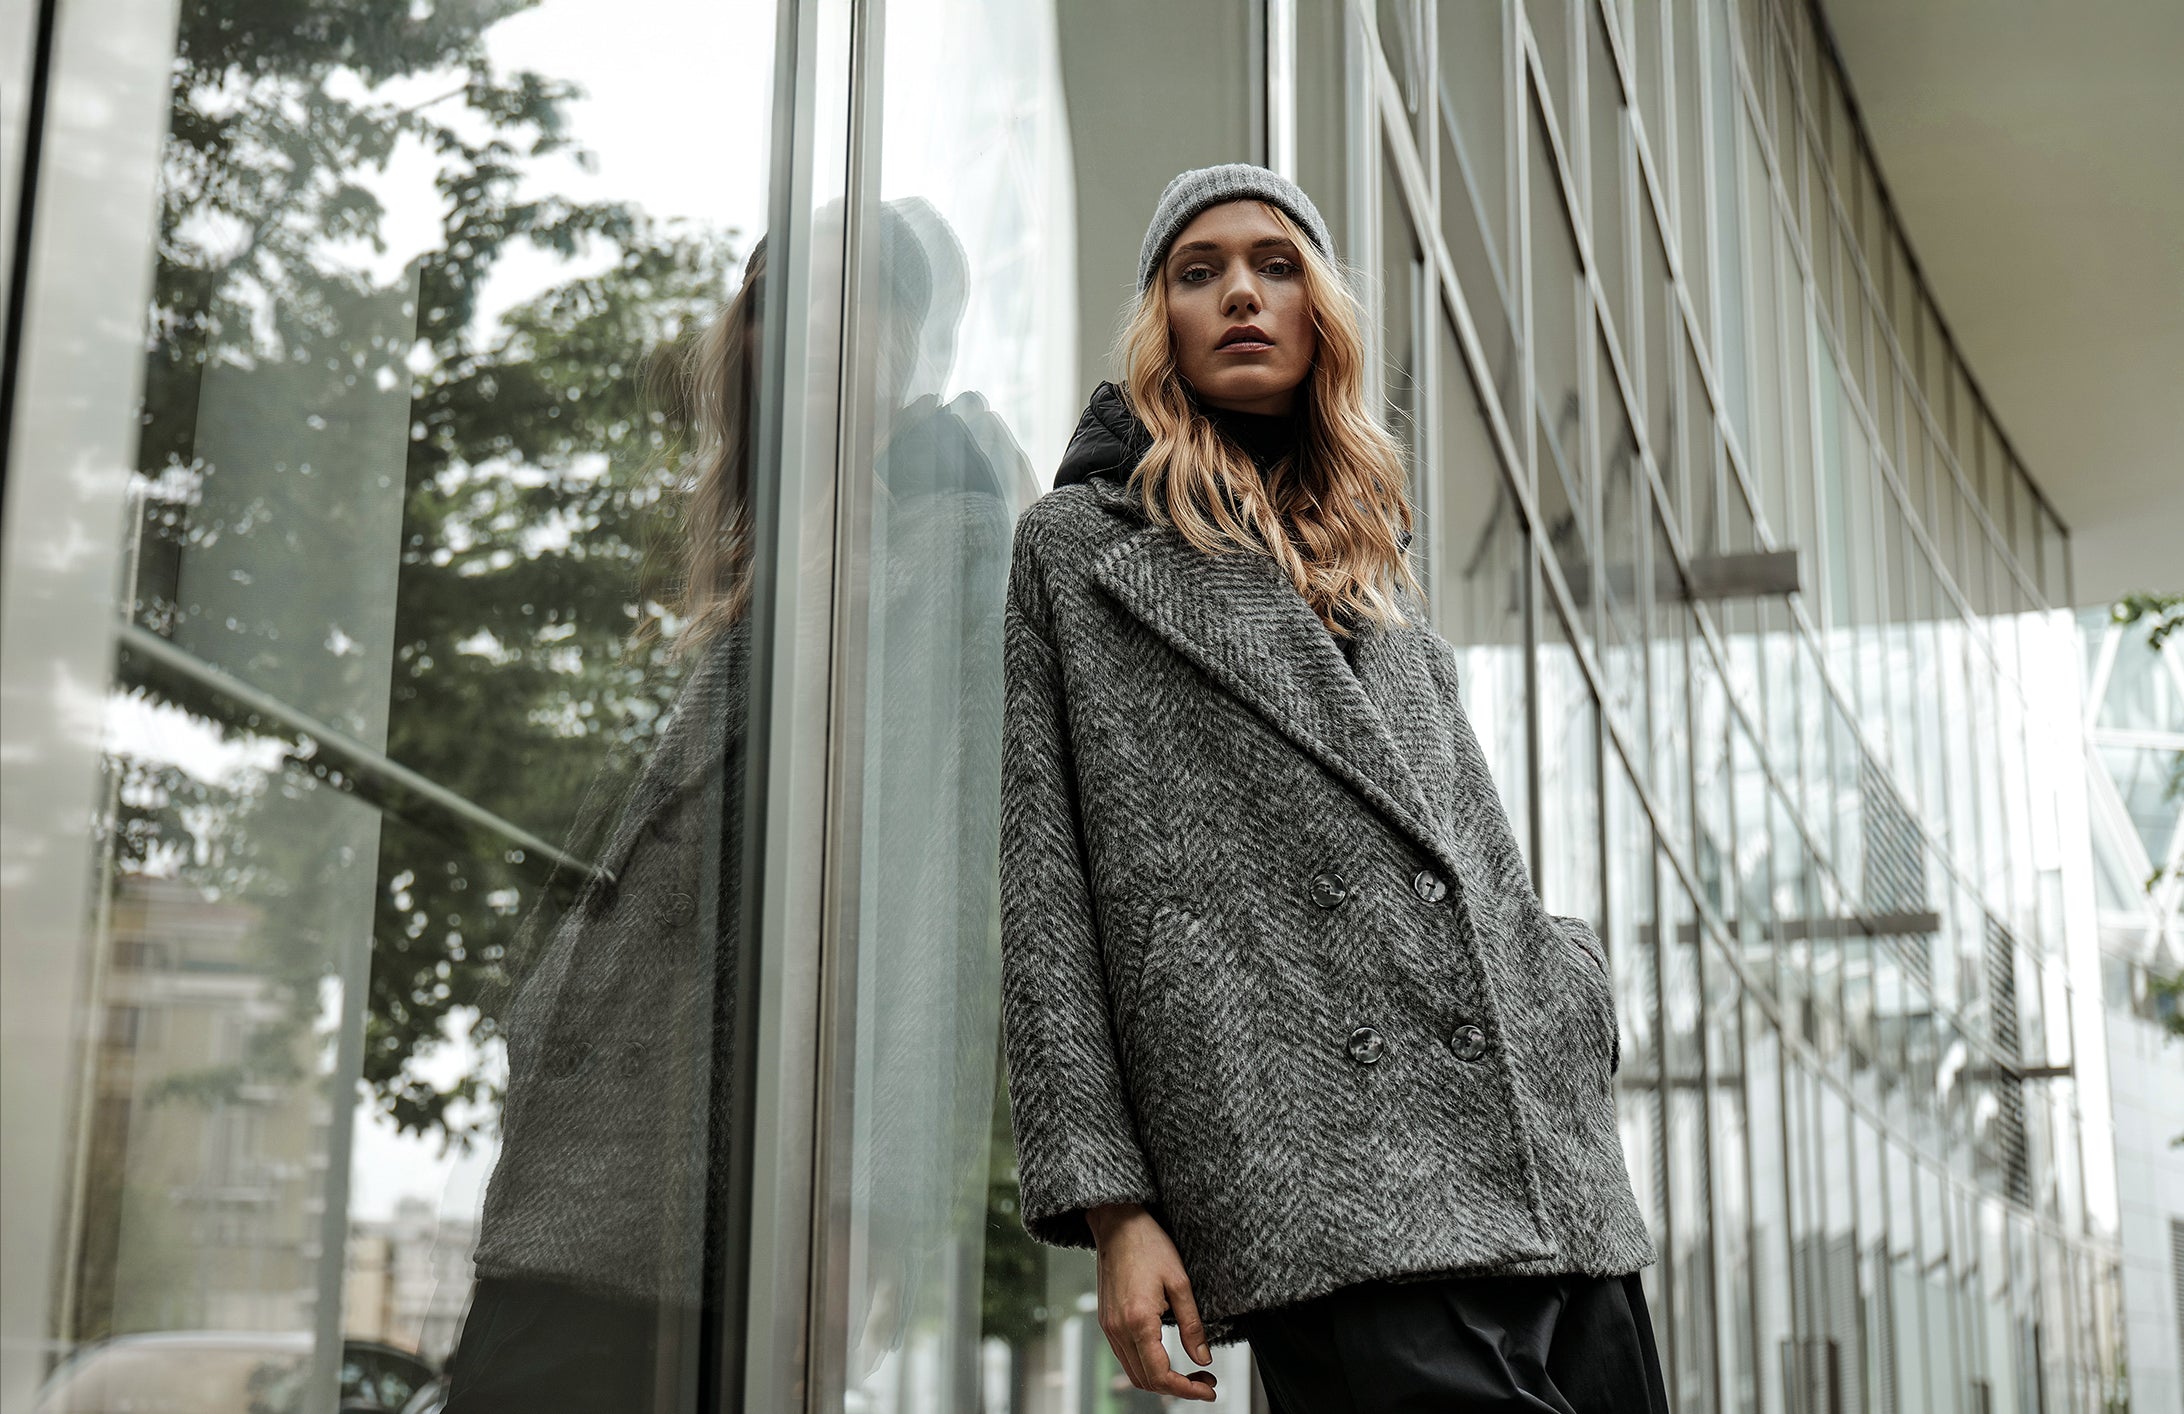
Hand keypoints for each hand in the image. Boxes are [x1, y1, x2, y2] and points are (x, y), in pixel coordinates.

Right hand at [1086, 1202, 1217, 1401]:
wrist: (1117, 1223)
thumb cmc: (1148, 1244)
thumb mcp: (1180, 1283)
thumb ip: (1192, 1326)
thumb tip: (1203, 1359)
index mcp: (1138, 1322)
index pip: (1161, 1376)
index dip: (1188, 1390)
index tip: (1210, 1389)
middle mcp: (1118, 1330)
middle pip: (1146, 1381)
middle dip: (1178, 1389)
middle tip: (1205, 1380)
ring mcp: (1109, 1327)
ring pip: (1134, 1373)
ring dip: (1161, 1380)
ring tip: (1190, 1373)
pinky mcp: (1107, 1321)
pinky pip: (1125, 1356)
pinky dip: (1146, 1367)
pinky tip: (1165, 1357)